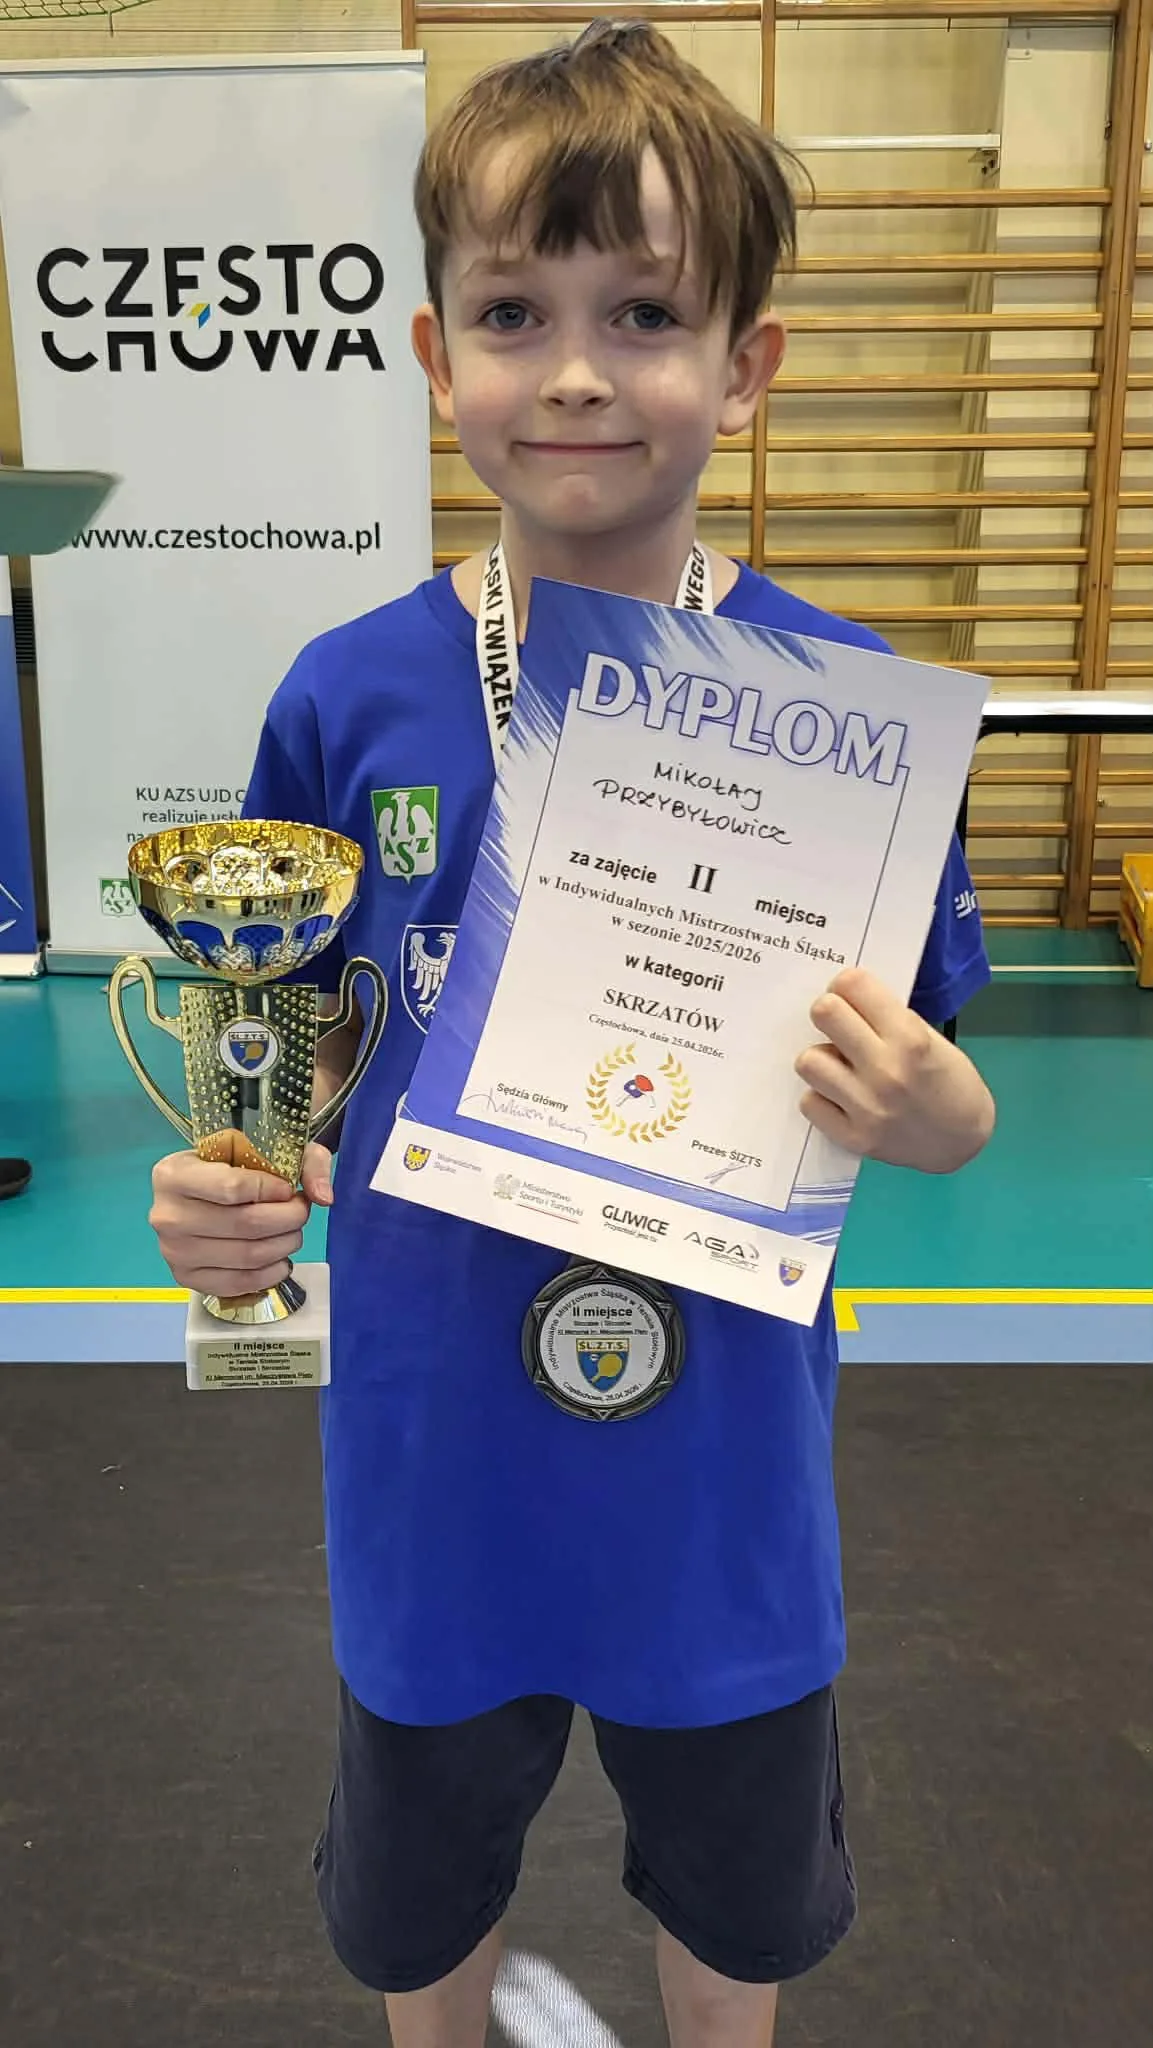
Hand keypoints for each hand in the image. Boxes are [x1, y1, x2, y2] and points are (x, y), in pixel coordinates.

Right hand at [149, 1143, 333, 1296]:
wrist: (199, 1190)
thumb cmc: (228, 1165)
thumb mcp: (264, 1146)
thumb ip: (303, 1160)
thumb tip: (323, 1196)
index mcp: (173, 1175)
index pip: (233, 1188)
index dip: (272, 1191)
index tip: (288, 1188)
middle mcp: (166, 1215)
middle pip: (245, 1225)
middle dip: (288, 1219)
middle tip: (300, 1211)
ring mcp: (173, 1251)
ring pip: (247, 1256)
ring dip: (284, 1245)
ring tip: (291, 1232)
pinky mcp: (185, 1278)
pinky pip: (238, 1283)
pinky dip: (270, 1274)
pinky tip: (279, 1259)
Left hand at [795, 967, 993, 1173]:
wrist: (961, 1141)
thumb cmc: (951, 1083)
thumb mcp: (933, 1039)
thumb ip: (891, 1020)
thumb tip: (848, 1000)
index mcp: (910, 1039)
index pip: (853, 985)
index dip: (848, 985)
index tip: (850, 994)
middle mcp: (885, 1071)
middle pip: (825, 1013)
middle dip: (830, 1012)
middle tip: (839, 1024)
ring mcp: (867, 1107)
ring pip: (809, 1061)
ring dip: (822, 1058)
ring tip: (841, 1066)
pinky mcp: (853, 1137)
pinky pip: (810, 1103)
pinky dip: (822, 1096)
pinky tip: (841, 1096)